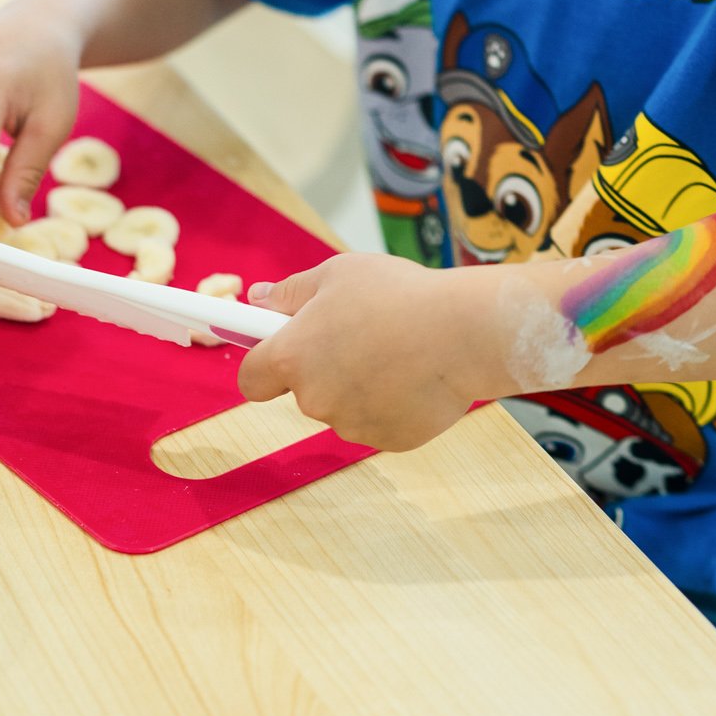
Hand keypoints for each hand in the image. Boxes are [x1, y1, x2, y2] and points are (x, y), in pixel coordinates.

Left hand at [237, 252, 494, 451]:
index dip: (263, 363)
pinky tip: (416, 374)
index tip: (279, 347)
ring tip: (398, 350)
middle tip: (361, 334)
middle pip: (304, 390)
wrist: (464, 332)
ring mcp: (352, 424)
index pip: (251, 378)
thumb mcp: (337, 274)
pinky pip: (380, 421)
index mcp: (292, 357)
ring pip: (344, 406)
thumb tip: (257, 298)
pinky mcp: (389, 440)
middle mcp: (314, 399)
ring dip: (360, 386)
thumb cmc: (399, 295)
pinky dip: (392, 403)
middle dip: (324, 367)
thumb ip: (290, 291)